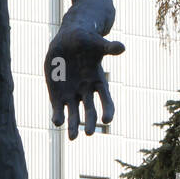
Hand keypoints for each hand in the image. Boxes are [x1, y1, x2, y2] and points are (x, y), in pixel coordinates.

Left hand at [45, 25, 124, 139]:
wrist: (67, 41)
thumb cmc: (85, 40)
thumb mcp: (96, 42)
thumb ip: (107, 47)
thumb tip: (122, 47)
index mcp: (98, 80)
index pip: (105, 98)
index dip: (107, 109)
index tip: (107, 120)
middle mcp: (85, 91)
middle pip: (90, 110)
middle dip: (90, 121)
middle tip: (90, 133)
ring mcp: (71, 94)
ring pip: (73, 113)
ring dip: (73, 125)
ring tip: (72, 138)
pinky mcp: (57, 94)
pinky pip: (58, 108)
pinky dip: (58, 115)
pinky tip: (57, 121)